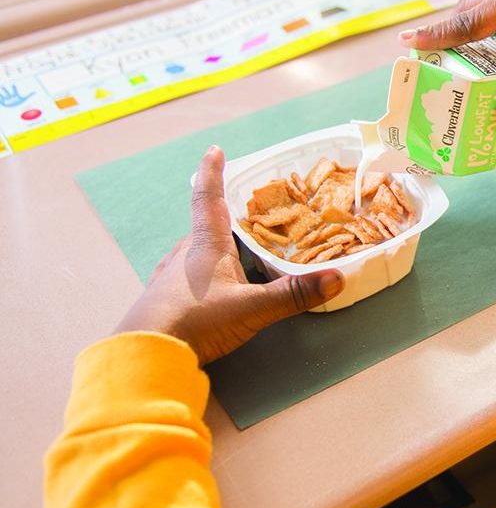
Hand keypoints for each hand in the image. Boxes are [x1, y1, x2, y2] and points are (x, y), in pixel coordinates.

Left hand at [115, 145, 343, 364]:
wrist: (147, 356)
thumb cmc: (196, 320)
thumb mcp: (252, 308)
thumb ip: (293, 294)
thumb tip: (337, 277)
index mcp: (204, 244)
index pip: (208, 197)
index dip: (212, 172)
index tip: (214, 150)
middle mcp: (184, 255)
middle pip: (204, 226)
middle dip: (221, 216)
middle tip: (241, 214)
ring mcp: (169, 278)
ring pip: (194, 252)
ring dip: (212, 247)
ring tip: (232, 253)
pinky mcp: (163, 301)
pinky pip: (186, 276)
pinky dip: (201, 274)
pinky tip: (210, 289)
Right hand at [399, 0, 495, 123]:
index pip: (467, 19)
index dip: (437, 34)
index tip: (408, 43)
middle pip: (466, 11)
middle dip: (444, 35)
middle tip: (425, 61)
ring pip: (478, 7)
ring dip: (463, 30)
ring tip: (450, 60)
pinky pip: (493, 8)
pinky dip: (481, 27)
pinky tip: (487, 50)